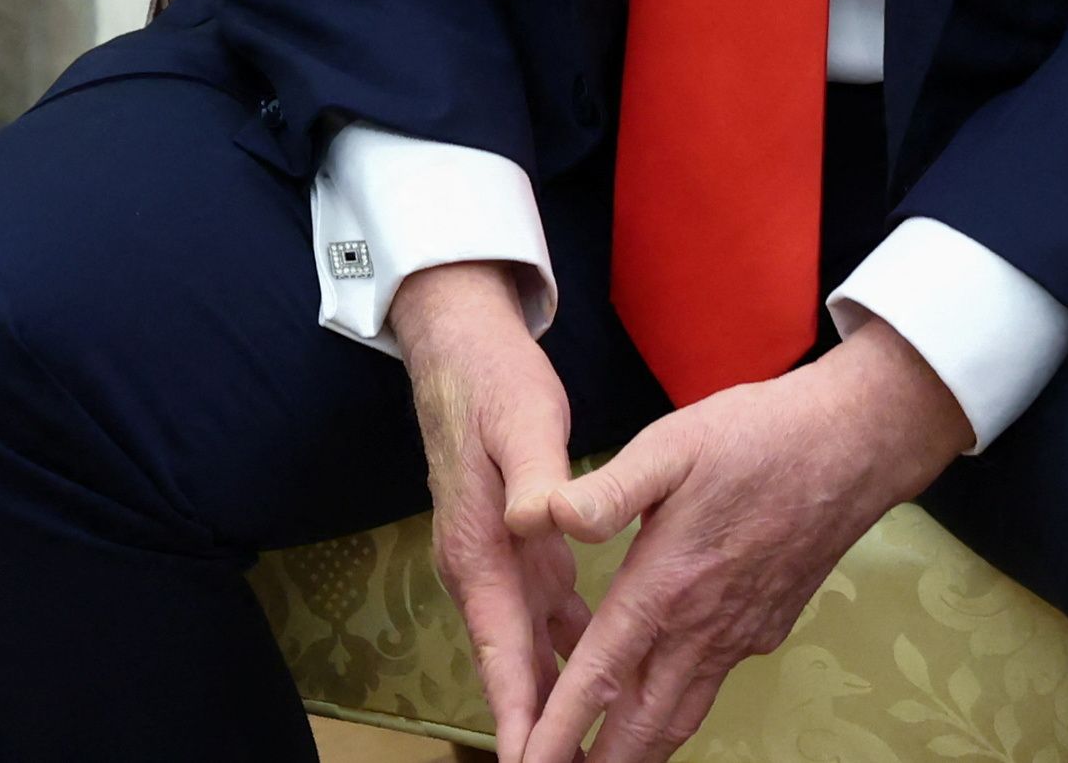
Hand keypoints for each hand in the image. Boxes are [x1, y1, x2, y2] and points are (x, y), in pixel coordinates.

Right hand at [397, 260, 594, 760]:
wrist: (461, 345)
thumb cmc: (491, 382)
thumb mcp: (522, 420)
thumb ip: (537, 476)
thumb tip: (542, 520)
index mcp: (478, 549)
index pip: (502, 652)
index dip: (520, 715)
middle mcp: (481, 568)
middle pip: (513, 669)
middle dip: (540, 730)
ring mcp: (498, 562)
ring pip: (530, 652)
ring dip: (557, 701)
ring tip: (595, 750)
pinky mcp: (519, 549)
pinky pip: (546, 620)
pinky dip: (572, 655)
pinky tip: (606, 678)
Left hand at [510, 317, 971, 761]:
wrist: (854, 449)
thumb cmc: (757, 437)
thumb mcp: (669, 445)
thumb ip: (605, 489)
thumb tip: (548, 515)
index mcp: (667, 583)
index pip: (602, 674)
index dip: (563, 726)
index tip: (531, 762)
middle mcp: (704, 625)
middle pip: (645, 721)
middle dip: (600, 762)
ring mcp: (740, 634)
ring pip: (681, 715)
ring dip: (639, 749)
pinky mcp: (763, 628)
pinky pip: (709, 686)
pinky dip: (672, 712)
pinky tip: (651, 705)